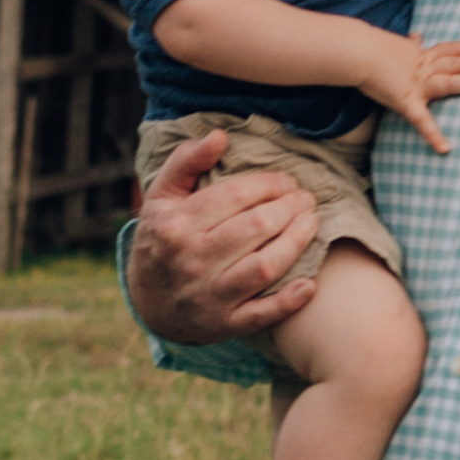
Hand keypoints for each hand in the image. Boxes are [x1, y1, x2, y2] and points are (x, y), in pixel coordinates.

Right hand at [124, 128, 322, 346]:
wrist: (148, 302)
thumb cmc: (162, 239)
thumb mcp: (161, 197)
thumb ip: (185, 161)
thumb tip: (220, 135)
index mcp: (176, 224)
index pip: (236, 195)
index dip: (270, 184)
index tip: (286, 182)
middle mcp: (192, 260)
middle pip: (256, 227)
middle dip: (290, 207)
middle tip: (305, 200)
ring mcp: (209, 295)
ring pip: (265, 267)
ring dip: (297, 242)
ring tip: (311, 224)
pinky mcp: (224, 324)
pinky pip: (262, 314)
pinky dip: (289, 301)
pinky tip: (310, 283)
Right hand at [362, 32, 459, 153]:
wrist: (356, 53)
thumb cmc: (371, 49)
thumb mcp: (396, 45)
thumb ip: (410, 44)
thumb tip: (418, 36)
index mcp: (422, 55)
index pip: (454, 49)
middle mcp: (424, 67)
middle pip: (458, 63)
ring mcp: (417, 84)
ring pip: (450, 82)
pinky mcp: (405, 101)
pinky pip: (421, 120)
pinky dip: (432, 135)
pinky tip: (444, 148)